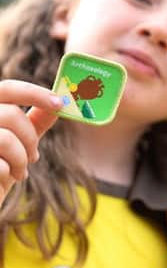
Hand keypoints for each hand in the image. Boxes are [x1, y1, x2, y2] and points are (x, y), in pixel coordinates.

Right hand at [0, 80, 61, 202]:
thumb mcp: (19, 143)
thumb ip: (34, 122)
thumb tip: (59, 103)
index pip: (7, 88)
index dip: (36, 94)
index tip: (60, 104)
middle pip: (10, 114)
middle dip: (30, 137)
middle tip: (34, 157)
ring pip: (5, 139)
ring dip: (21, 159)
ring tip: (20, 172)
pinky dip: (7, 173)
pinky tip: (3, 179)